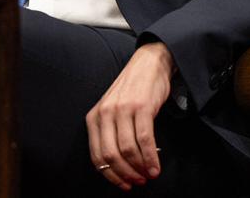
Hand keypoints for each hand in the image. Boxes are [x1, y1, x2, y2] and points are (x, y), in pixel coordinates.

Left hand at [86, 42, 174, 189]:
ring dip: (140, 168)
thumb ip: (110, 133)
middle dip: (125, 174)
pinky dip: (151, 158)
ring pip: (128, 150)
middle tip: (137, 182)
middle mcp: (105, 113)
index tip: (123, 184)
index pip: (97, 155)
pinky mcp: (141, 107)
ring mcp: (122, 109)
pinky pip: (144, 140)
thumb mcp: (112, 110)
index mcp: (94, 117)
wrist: (148, 64)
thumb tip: (119, 166)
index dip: (110, 175)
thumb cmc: (132, 90)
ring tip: (149, 175)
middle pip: (111, 155)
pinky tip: (155, 166)